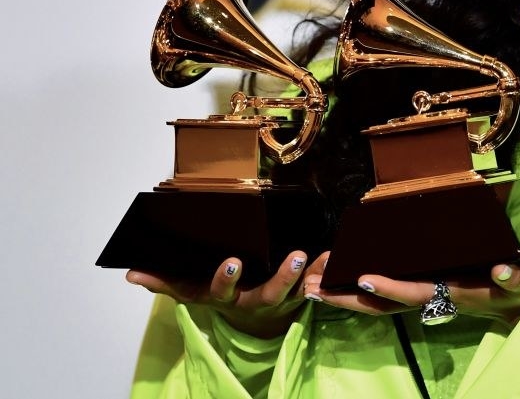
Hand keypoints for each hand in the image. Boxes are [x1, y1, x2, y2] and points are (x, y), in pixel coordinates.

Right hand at [126, 251, 312, 338]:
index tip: (233, 262)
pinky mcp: (300, 293)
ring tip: (321, 255)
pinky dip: (324, 271)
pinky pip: (316, 284)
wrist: (251, 320)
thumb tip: (131, 274)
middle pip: (271, 293)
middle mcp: (256, 301)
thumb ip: (163, 282)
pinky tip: (331, 255)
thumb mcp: (190, 292)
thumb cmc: (219, 297)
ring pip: (299, 290)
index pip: (224, 291)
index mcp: (228, 298)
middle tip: (295, 256)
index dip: (227, 279)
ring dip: (311, 274)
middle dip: (283, 277)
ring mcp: (281, 299)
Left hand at [302, 255, 519, 327]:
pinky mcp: (425, 288)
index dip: (390, 287)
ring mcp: (426, 294)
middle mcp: (433, 296)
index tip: (364, 277)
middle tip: (311, 288)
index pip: (415, 292)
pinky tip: (340, 278)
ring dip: (346, 295)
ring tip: (311, 286)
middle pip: (383, 303)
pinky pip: (386, 292)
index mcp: (453, 293)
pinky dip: (361, 287)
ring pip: (379, 300)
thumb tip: (501, 271)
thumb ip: (515, 278)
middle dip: (348, 298)